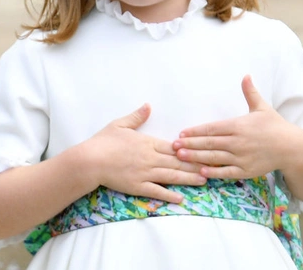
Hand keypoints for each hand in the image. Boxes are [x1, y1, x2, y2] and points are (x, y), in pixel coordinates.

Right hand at [83, 103, 205, 202]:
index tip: (205, 149)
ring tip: (204, 180)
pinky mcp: (138, 186)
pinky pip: (157, 191)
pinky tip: (181, 198)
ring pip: (172, 176)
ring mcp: (145, 173)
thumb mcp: (120, 124)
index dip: (191, 149)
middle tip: (213, 166)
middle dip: (196, 164)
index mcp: (149, 143)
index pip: (175, 147)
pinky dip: (169, 195)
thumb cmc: (103, 141)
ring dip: (189, 179)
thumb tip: (148, 105)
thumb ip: (137, 116)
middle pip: (178, 162)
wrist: (89, 160)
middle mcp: (151, 158)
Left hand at [173, 76, 302, 179]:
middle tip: (173, 146)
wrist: (290, 147)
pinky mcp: (245, 170)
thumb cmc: (274, 125)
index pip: (212, 128)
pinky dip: (212, 172)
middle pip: (209, 143)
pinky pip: (225, 172)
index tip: (182, 132)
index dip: (196, 131)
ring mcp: (241, 157)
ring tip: (180, 157)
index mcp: (239, 125)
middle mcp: (238, 142)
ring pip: (214, 157)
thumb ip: (250, 92)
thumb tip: (245, 75)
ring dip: (195, 157)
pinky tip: (200, 171)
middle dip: (190, 144)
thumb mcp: (262, 107)